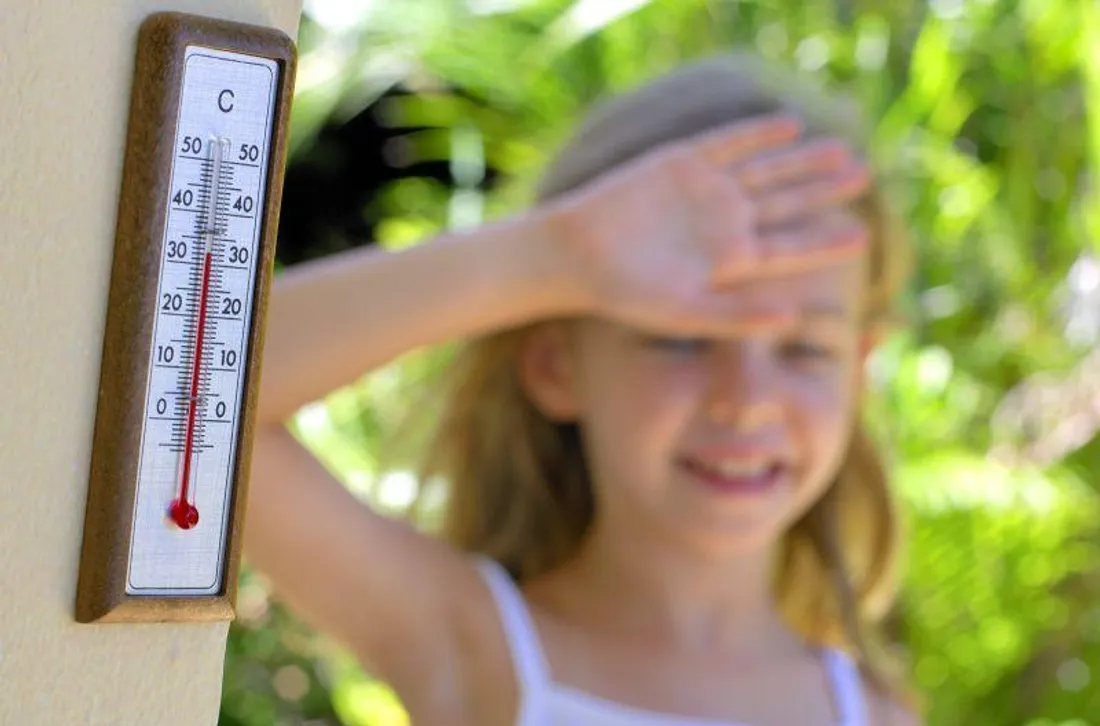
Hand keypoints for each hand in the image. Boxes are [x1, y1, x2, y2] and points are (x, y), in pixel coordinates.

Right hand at [545, 114, 870, 337]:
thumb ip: (740, 316)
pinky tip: (787, 125)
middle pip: (785, 202)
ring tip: (839, 149)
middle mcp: (725, 222)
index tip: (862, 239)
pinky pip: (727, 143)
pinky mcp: (681, 162)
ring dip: (800, 159)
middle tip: (864, 175)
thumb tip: (794, 319)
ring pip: (765, 170)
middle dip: (823, 189)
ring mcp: (705, 190)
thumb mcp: (686, 312)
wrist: (577, 255)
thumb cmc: (628, 294)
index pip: (788, 249)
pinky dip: (755, 134)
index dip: (824, 243)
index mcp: (731, 261)